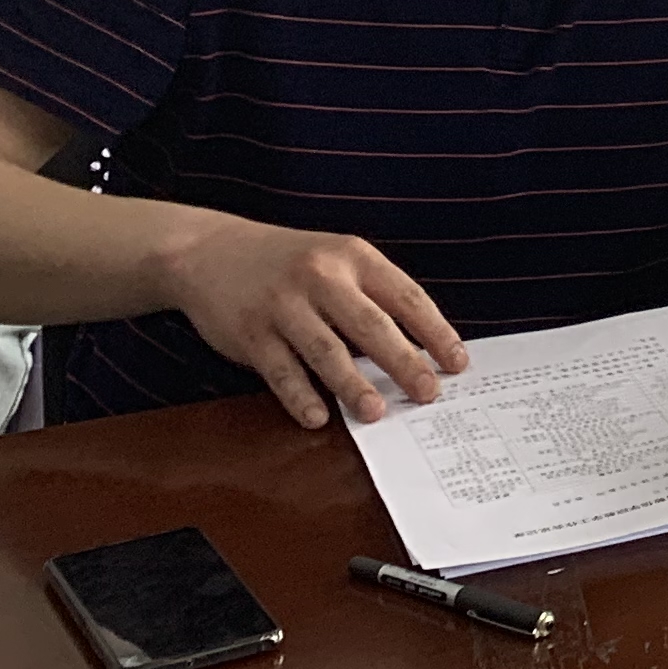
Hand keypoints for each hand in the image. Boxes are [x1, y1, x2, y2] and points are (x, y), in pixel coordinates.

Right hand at [160, 214, 467, 428]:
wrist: (210, 251)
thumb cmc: (288, 264)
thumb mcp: (335, 260)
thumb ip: (371, 296)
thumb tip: (418, 349)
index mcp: (353, 256)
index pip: (406, 296)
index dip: (435, 331)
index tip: (457, 362)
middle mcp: (321, 276)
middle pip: (372, 325)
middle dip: (405, 361)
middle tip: (428, 392)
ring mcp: (284, 304)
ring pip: (327, 350)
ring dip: (354, 384)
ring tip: (376, 411)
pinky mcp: (250, 332)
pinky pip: (280, 370)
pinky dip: (300, 396)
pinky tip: (318, 417)